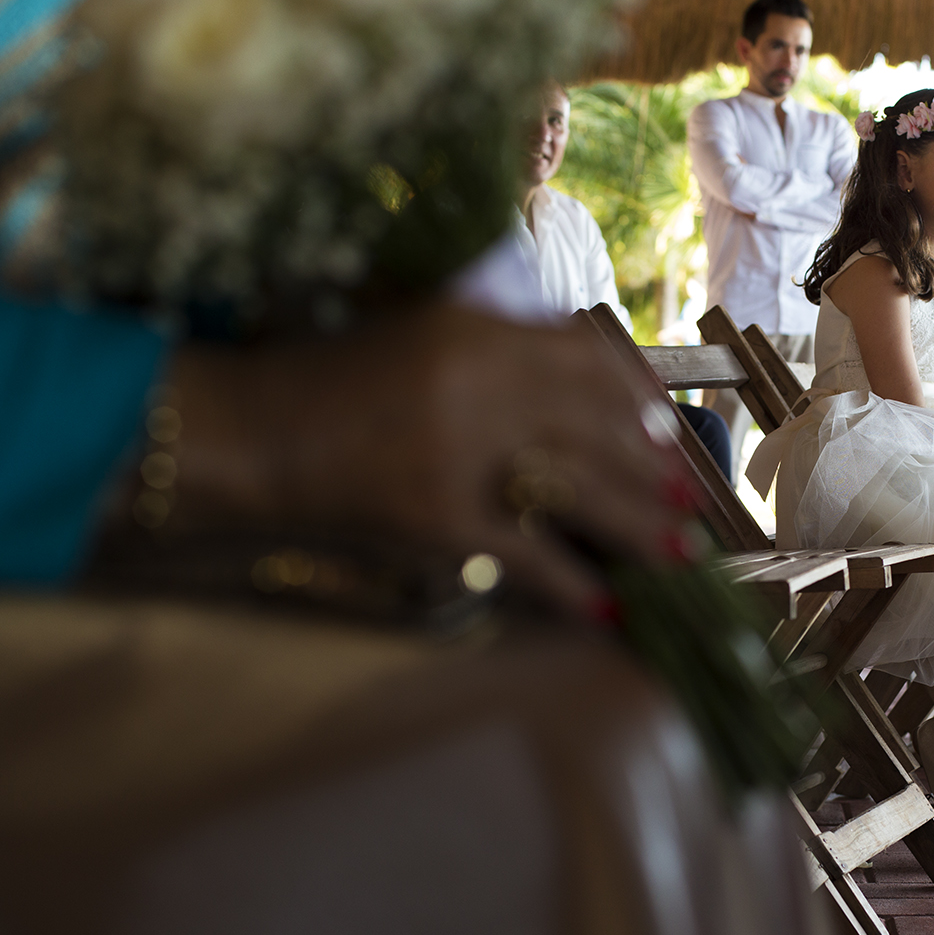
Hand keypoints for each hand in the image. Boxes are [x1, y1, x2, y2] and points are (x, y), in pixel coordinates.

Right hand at [170, 303, 689, 618]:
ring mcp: (456, 453)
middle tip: (688, 503)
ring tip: (678, 554)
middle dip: (651, 471)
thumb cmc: (333, 380)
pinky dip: (568, 582)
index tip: (669, 433)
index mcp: (474, 330)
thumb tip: (592, 389)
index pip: (587, 361)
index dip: (641, 403)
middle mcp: (474, 383)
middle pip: (596, 430)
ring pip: (576, 490)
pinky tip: (604, 604)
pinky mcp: (433, 517)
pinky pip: (523, 554)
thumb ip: (502, 350)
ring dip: (637, 526)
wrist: (246, 430)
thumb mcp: (423, 334)